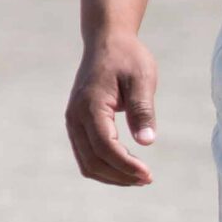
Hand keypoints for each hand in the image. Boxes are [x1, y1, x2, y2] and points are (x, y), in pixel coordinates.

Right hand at [65, 31, 158, 186]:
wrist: (107, 41)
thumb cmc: (128, 57)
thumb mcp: (142, 79)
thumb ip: (142, 110)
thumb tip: (147, 141)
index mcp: (90, 105)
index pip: (105, 147)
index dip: (126, 165)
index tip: (148, 174)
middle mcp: (75, 117)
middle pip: (93, 161)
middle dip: (120, 175)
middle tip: (147, 179)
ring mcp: (73, 121)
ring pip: (87, 162)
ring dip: (112, 175)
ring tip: (139, 177)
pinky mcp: (77, 124)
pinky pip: (85, 155)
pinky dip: (104, 166)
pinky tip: (126, 167)